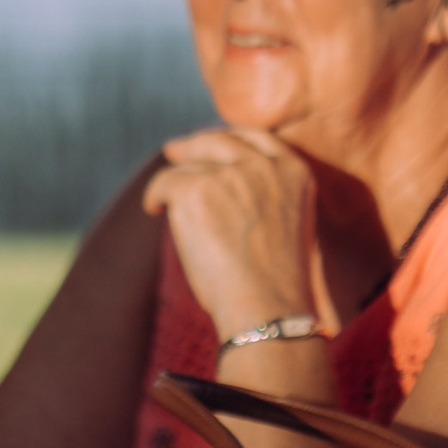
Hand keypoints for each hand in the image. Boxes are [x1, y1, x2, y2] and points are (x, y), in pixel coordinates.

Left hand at [141, 127, 317, 338]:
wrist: (269, 309)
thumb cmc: (276, 286)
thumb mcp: (287, 225)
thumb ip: (264, 195)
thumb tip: (219, 180)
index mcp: (294, 172)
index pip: (255, 138)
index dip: (228, 139)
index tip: (210, 144)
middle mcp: (263, 166)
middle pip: (217, 140)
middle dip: (193, 145)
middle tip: (174, 151)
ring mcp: (230, 175)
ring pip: (188, 164)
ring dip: (174, 183)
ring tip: (164, 205)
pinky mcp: (196, 190)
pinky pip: (164, 182)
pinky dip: (154, 196)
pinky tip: (154, 210)